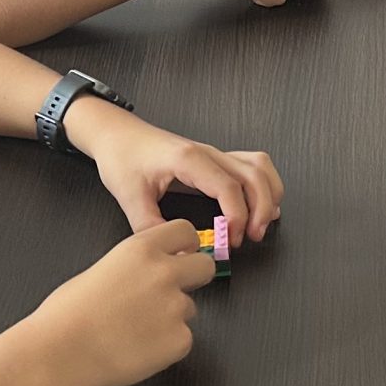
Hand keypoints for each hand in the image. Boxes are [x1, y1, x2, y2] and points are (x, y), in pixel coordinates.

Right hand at [29, 220, 215, 385]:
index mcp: (142, 249)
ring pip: (189, 309)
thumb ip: (135, 265)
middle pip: (205, 267)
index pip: (186, 232)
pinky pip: (183, 340)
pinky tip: (137, 347)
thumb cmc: (67, 316)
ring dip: (171, 318)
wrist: (59, 353)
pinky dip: (166, 346)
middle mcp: (164, 273)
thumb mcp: (102, 268)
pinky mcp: (180, 340)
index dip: (186, 246)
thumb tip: (149, 272)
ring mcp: (175, 307)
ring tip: (135, 329)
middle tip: (172, 293)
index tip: (183, 254)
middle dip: (193, 278)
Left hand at [65, 100, 284, 241]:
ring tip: (262, 223)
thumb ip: (152, 228)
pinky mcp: (215, 159)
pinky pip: (252, 165)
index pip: (229, 186)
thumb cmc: (122, 156)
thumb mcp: (129, 197)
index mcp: (188, 159)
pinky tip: (260, 204)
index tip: (231, 238)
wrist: (116, 134)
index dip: (237, 216)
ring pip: (260, 167)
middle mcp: (207, 153)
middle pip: (254, 176)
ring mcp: (214, 154)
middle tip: (252, 237)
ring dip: (268, 195)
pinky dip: (263, 185)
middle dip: (261, 209)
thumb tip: (176, 252)